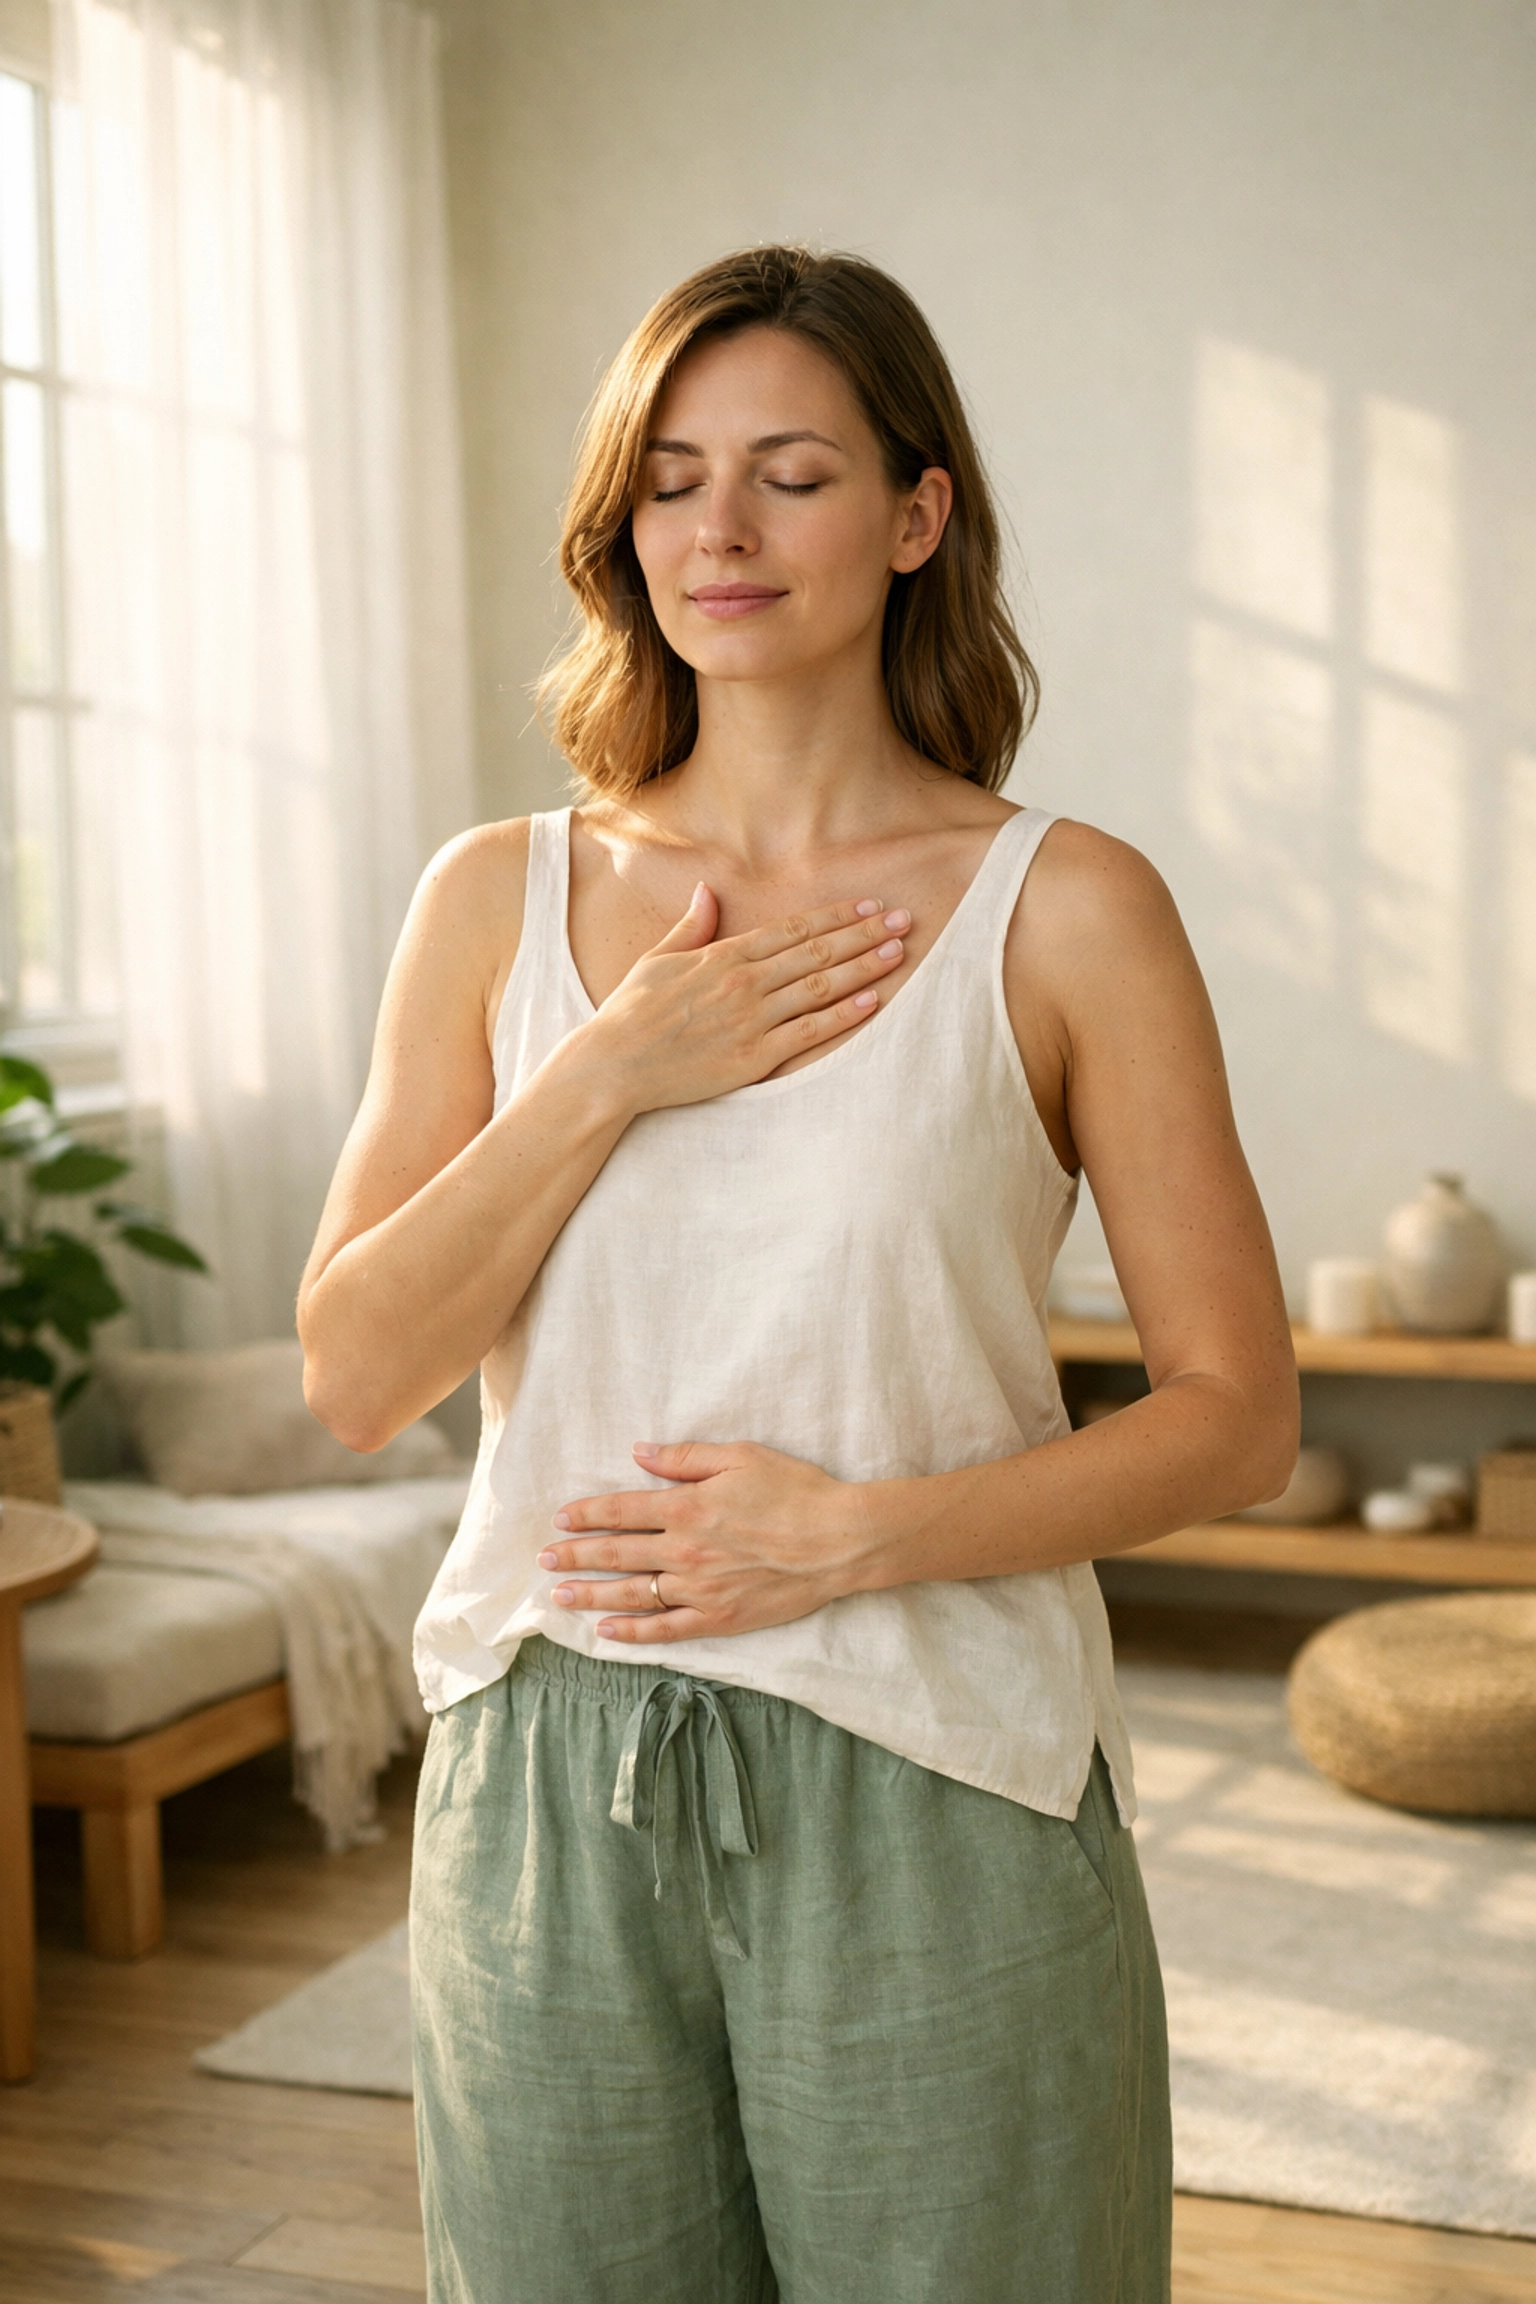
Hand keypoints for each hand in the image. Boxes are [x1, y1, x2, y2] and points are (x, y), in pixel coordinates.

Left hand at [537, 1440, 871, 1643]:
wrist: (839, 1540)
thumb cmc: (795, 1491)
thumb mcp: (740, 1456)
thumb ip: (685, 1457)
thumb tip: (640, 1452)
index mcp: (687, 1506)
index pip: (621, 1510)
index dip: (587, 1514)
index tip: (561, 1518)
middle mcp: (684, 1550)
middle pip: (616, 1553)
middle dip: (575, 1554)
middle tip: (544, 1557)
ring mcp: (699, 1588)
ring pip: (631, 1594)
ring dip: (590, 1594)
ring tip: (559, 1594)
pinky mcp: (719, 1618)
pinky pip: (665, 1630)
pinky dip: (632, 1634)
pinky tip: (606, 1632)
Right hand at [587, 888, 910, 1112]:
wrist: (614, 1065)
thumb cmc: (631, 1012)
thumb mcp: (657, 958)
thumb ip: (691, 926)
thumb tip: (707, 891)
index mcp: (724, 955)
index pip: (793, 929)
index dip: (836, 917)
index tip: (869, 906)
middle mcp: (744, 982)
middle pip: (817, 952)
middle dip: (864, 934)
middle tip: (904, 920)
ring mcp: (751, 1019)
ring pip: (820, 987)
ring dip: (862, 967)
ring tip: (898, 953)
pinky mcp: (754, 1058)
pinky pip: (808, 1033)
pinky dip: (842, 1016)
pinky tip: (871, 1000)